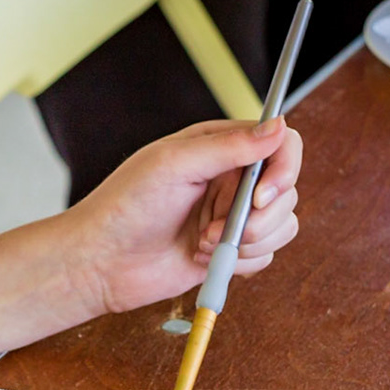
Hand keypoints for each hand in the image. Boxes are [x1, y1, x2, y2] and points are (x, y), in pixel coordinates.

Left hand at [60, 116, 302, 316]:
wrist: (102, 262)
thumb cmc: (125, 206)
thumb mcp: (174, 165)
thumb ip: (229, 146)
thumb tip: (278, 126)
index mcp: (220, 147)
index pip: (281, 144)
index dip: (284, 170)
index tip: (261, 196)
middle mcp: (231, 178)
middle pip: (286, 190)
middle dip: (257, 218)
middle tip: (217, 229)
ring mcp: (232, 215)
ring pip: (281, 226)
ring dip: (246, 242)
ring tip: (201, 242)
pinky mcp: (230, 251)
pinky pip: (264, 256)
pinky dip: (237, 263)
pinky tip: (200, 258)